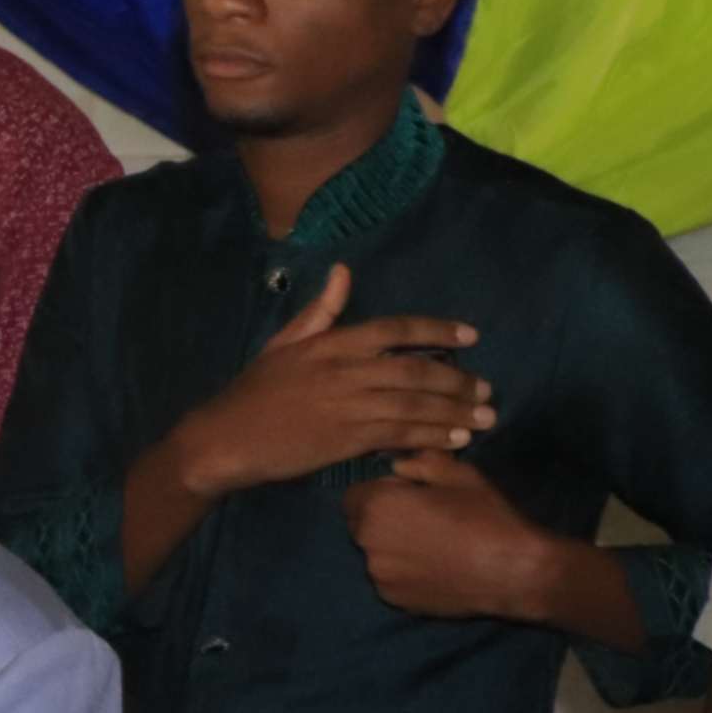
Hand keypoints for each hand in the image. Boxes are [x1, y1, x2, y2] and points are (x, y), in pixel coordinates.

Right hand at [172, 265, 493, 495]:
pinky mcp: (347, 441)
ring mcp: (348, 407)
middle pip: (416, 370)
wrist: (225, 439)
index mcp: (331, 343)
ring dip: (454, 412)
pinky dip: (432, 437)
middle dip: (457, 381)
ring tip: (484, 418)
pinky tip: (456, 440)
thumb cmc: (255, 391)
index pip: (395, 329)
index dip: (437, 330)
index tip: (470, 336)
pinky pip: (400, 436)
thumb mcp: (283, 343)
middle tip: (486, 390)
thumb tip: (345, 271)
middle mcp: (345, 371)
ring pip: (415, 405)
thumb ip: (321, 311)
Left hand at [346, 449, 563, 620]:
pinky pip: (389, 578)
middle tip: (423, 520)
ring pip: (375, 553)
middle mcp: (367, 543)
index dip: (380, 492)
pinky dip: (404, 571)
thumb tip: (398, 465)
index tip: (409, 494)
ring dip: (392, 547)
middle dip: (382, 519)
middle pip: (361, 525)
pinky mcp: (393, 599)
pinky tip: (436, 568)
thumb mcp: (458, 475)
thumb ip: (420, 463)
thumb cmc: (486, 516)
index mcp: (377, 507)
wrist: (515, 572)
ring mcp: (378, 575)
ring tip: (433, 546)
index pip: (354, 495)